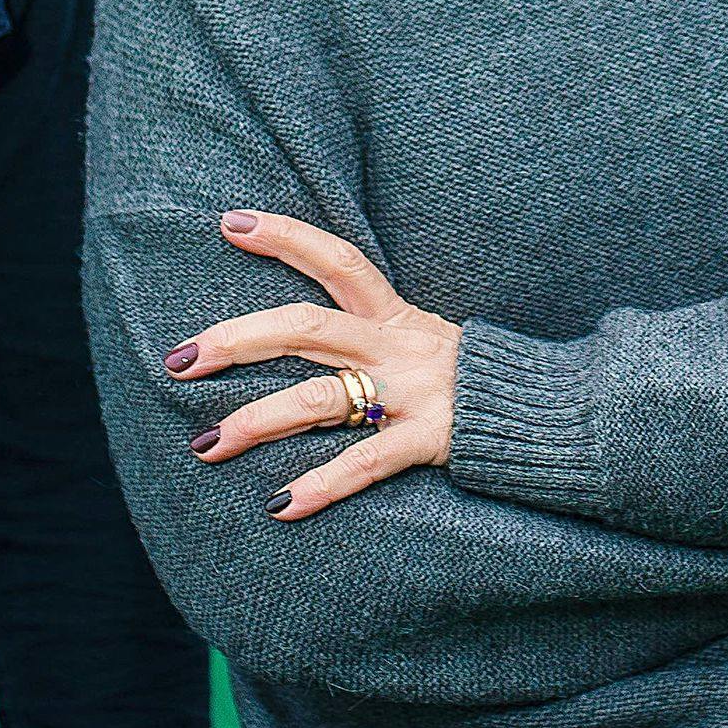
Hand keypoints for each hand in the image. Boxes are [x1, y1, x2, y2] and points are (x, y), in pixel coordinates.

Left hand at [166, 211, 462, 519]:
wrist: (549, 413)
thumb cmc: (474, 380)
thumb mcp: (426, 339)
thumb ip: (374, 332)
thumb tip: (304, 333)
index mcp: (395, 315)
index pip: (336, 260)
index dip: (284, 237)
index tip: (230, 222)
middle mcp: (396, 346)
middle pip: (305, 327)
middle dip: (237, 339)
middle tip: (178, 359)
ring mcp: (411, 392)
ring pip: (318, 399)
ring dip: (255, 421)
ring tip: (205, 444)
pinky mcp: (428, 440)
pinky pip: (365, 462)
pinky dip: (321, 486)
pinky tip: (280, 506)